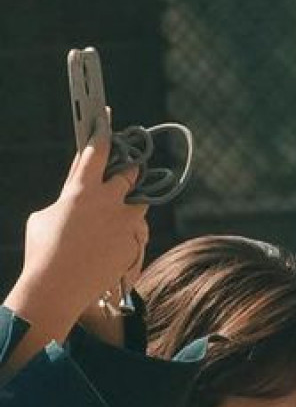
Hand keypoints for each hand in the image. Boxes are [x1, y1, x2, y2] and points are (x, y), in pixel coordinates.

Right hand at [6, 128, 146, 352]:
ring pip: (141, 205)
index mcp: (81, 189)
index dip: (103, 132)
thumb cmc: (42, 249)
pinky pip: (136, 234)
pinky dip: (129, 235)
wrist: (58, 286)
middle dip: (129, 171)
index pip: (97, 151)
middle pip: (130, 176)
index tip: (107, 119)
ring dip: (134, 204)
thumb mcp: (47, 215)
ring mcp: (123, 226)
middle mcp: (107, 203)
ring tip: (122, 211)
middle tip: (128, 170)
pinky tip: (113, 243)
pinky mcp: (132, 246)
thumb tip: (76, 199)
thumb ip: (67, 200)